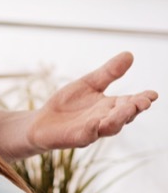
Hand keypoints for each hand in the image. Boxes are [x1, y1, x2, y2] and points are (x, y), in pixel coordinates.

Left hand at [27, 51, 156, 151]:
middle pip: (124, 116)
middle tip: (142, 101)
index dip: (142, 100)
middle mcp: (105, 120)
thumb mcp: (89, 83)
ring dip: (119, 118)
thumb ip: (108, 72)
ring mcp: (92, 130)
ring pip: (110, 127)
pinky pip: (87, 135)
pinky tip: (96, 123)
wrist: (40, 122)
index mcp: (110, 107)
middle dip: (134, 109)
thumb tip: (129, 54)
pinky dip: (93, 129)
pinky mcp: (76, 138)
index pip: (131, 103)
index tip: (153, 94)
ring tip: (128, 108)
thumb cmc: (67, 104)